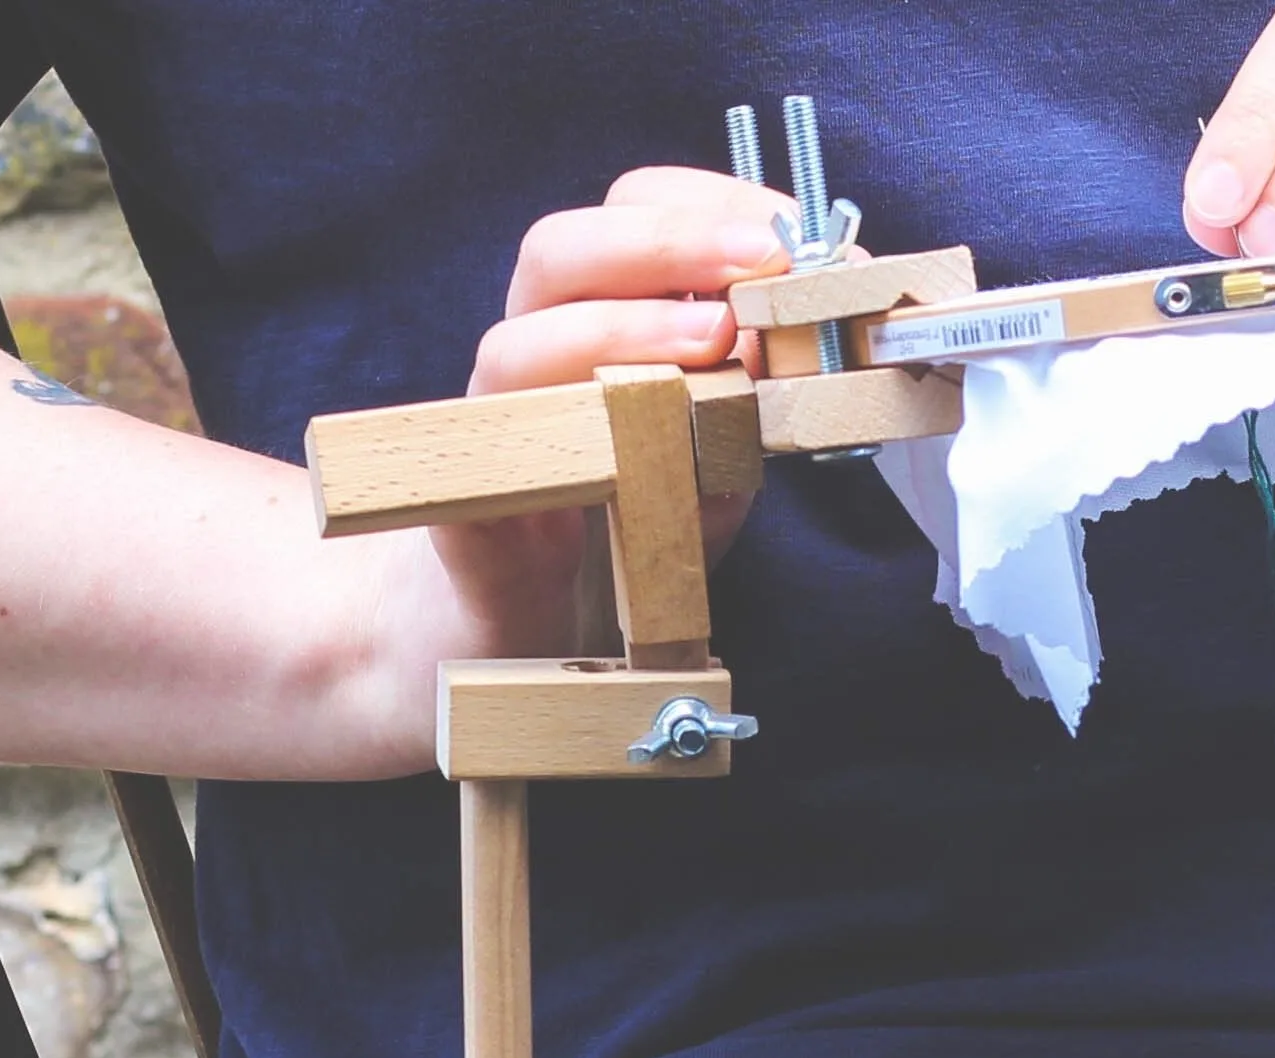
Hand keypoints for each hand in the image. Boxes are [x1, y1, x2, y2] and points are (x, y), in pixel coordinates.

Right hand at [361, 168, 788, 759]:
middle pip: (562, 248)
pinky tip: (644, 434)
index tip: (794, 229)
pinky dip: (574, 432)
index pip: (632, 219)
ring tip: (715, 338)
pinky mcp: (467, 497)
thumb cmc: (623, 531)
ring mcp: (492, 419)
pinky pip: (500, 447)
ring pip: (524, 337)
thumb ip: (752, 416)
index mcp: (591, 318)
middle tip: (759, 256)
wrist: (521, 632)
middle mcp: (532, 350)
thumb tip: (806, 359)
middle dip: (668, 240)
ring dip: (624, 325)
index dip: (712, 208)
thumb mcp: (713, 468)